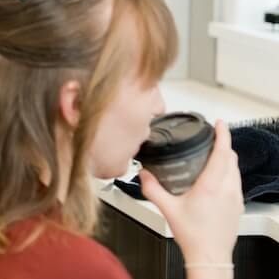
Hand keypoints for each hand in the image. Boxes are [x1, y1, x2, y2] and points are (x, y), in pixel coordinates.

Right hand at [139, 120, 242, 266]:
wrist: (210, 256)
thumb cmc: (194, 235)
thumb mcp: (167, 208)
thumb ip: (152, 188)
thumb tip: (143, 174)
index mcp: (211, 186)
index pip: (222, 153)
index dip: (223, 135)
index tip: (220, 124)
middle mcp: (227, 189)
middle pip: (232, 158)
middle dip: (224, 144)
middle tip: (213, 137)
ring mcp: (235, 198)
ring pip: (236, 170)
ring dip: (227, 158)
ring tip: (214, 155)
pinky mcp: (238, 206)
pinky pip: (236, 182)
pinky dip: (229, 172)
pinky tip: (217, 178)